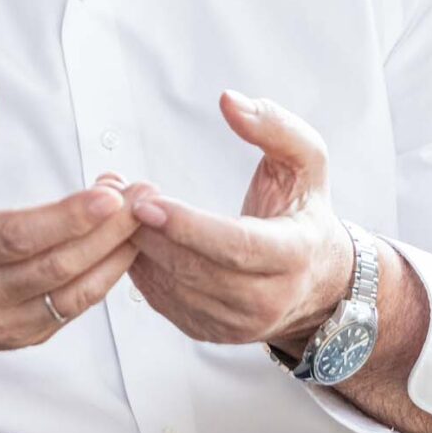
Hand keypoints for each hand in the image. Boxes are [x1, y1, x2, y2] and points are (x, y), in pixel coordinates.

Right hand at [0, 85, 142, 369]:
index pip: (15, 236)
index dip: (67, 217)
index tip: (109, 194)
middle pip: (55, 265)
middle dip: (108, 230)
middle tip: (143, 194)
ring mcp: (1, 323)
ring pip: (72, 293)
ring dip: (116, 252)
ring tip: (143, 213)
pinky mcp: (23, 337)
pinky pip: (73, 308)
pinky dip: (105, 276)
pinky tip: (124, 242)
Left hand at [125, 91, 352, 353]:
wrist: (318, 280)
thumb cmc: (304, 210)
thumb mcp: (306, 160)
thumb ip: (273, 126)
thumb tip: (229, 101)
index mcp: (294, 254)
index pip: (236, 246)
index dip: (188, 226)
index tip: (145, 202)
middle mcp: (268, 298)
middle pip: (195, 268)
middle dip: (148, 231)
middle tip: (115, 191)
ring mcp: (238, 323)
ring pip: (173, 288)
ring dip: (136, 246)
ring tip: (113, 203)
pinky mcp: (210, 331)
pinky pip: (163, 301)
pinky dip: (140, 267)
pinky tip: (129, 232)